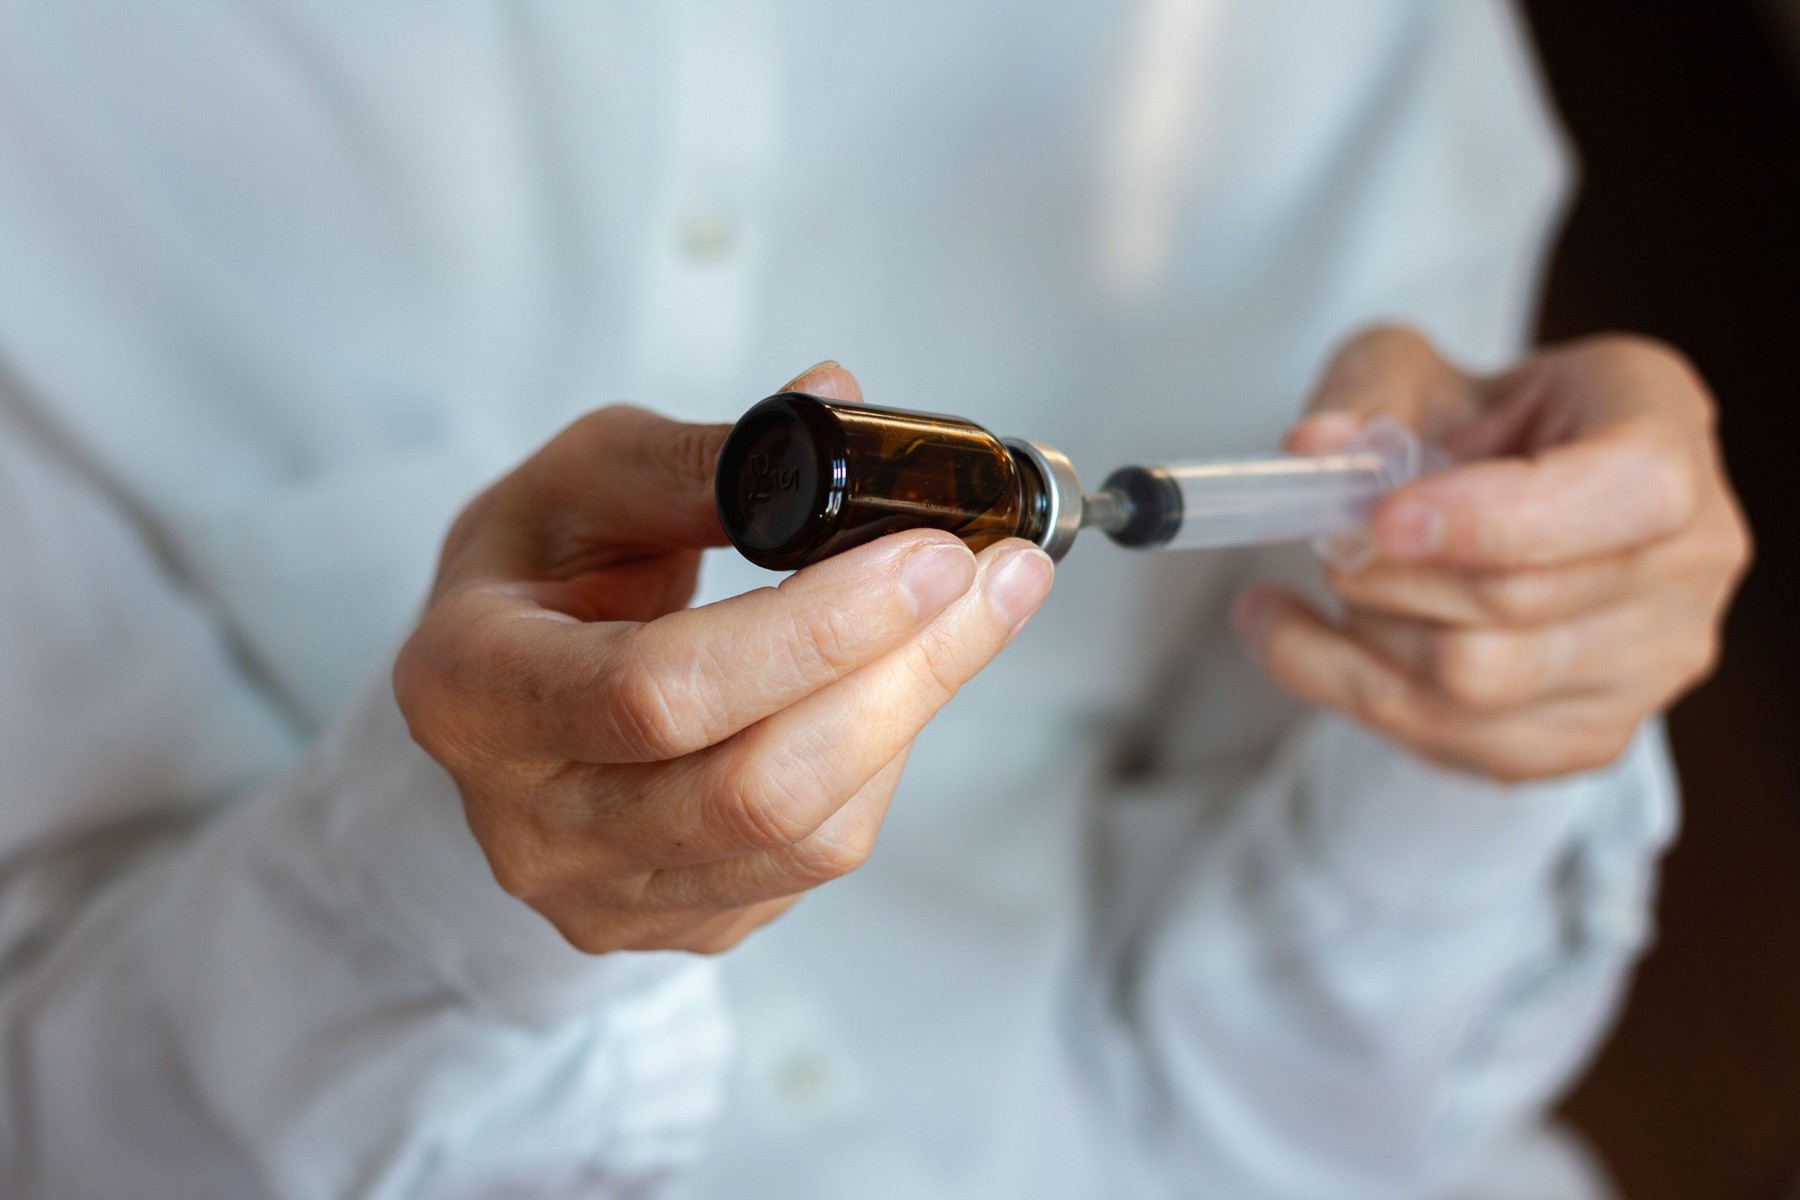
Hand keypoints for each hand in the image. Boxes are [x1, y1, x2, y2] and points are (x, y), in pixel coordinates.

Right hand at [393, 363, 1053, 953]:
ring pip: (805, 835)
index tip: (928, 554)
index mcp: (472, 693)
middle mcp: (531, 825)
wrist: (498, 700)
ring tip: (979, 609)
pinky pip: (816, 859)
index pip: (658, 691)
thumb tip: (842, 410)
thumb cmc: (534, 577)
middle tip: (992, 577)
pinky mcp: (683, 922)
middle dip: (902, 674)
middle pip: (753, 788)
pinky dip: (884, 758)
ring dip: (917, 711)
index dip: (815, 630)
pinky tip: (905, 678)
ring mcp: (607, 893)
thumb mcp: (580, 484)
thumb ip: (700, 460)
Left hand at [1233, 327, 1750, 781]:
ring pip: (1477, 681)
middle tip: (1330, 538)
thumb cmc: (1473, 425)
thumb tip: (1317, 446)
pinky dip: (1344, 685)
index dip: (1498, 515)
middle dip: (1390, 572)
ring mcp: (1654, 660)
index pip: (1631, 489)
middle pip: (1522, 599)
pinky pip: (1448, 737)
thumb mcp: (1409, 368)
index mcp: (1663, 425)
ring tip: (1337, 578)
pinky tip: (1301, 636)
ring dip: (1368, 632)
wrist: (1502, 505)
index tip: (1384, 516)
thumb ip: (1362, 391)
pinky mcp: (1591, 736)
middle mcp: (1693, 551)